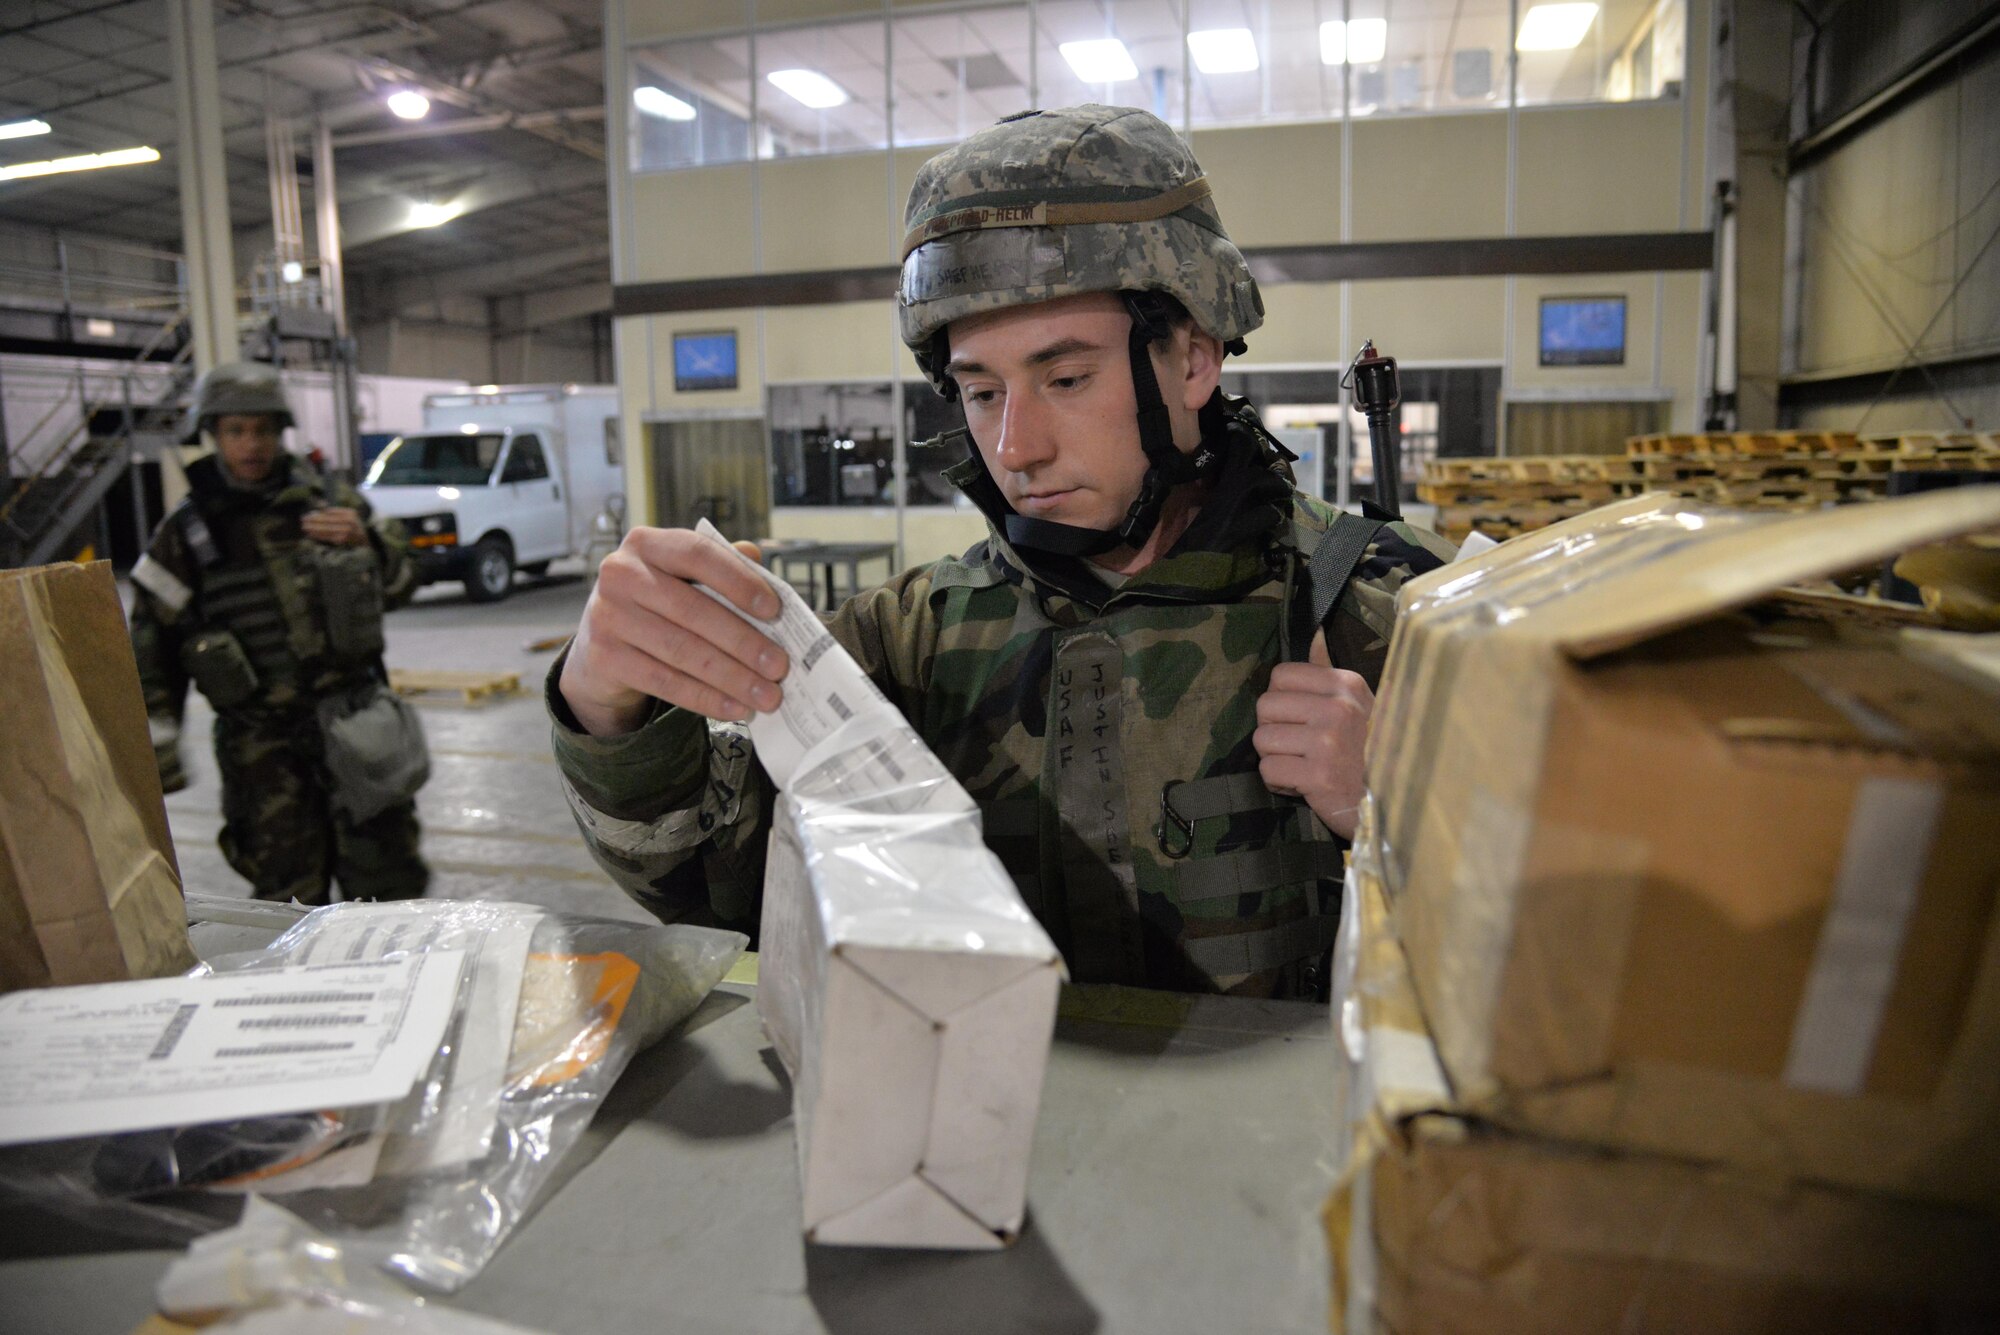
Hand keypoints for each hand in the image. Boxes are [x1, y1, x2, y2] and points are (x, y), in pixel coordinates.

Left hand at [302, 506, 366, 547]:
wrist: (365, 540)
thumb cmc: (353, 526)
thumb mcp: (347, 515)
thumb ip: (334, 511)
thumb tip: (319, 504)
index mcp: (349, 513)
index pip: (330, 513)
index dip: (318, 514)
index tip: (308, 515)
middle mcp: (349, 522)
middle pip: (328, 521)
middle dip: (314, 520)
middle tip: (303, 520)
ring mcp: (346, 532)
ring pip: (326, 529)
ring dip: (314, 528)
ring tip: (304, 527)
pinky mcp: (343, 540)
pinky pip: (328, 537)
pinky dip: (318, 536)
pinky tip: (311, 534)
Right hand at [559, 529, 787, 736]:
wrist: (602, 644)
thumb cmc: (658, 604)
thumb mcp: (684, 578)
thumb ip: (722, 567)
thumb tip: (763, 566)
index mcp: (647, 543)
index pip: (698, 554)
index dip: (739, 581)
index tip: (775, 610)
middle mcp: (620, 573)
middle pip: (693, 610)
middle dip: (744, 642)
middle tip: (779, 667)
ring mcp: (607, 616)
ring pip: (682, 651)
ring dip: (731, 677)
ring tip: (766, 696)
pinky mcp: (603, 657)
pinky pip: (664, 682)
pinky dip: (705, 698)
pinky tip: (734, 707)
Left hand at [1252, 630, 1372, 839]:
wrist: (1396, 800)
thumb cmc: (1371, 750)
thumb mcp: (1360, 703)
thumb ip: (1329, 672)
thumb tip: (1314, 636)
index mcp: (1346, 685)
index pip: (1281, 675)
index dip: (1280, 699)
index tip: (1296, 718)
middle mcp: (1338, 708)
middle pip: (1265, 706)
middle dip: (1272, 729)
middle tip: (1296, 745)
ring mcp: (1328, 742)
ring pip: (1262, 740)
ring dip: (1275, 757)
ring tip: (1300, 764)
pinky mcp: (1319, 776)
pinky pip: (1269, 770)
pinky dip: (1279, 782)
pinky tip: (1302, 783)